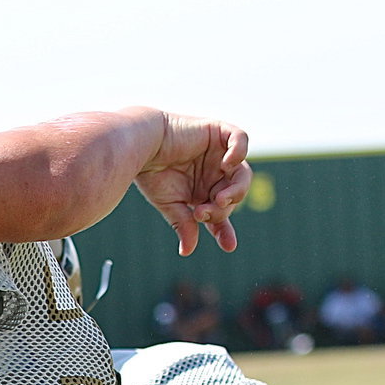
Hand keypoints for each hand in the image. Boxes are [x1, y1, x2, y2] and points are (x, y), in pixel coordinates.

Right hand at [134, 111, 251, 255]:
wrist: (142, 145)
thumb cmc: (152, 174)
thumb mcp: (169, 204)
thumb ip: (184, 224)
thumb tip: (187, 251)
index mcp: (204, 192)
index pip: (220, 214)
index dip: (224, 230)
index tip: (228, 246)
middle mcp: (215, 174)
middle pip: (233, 196)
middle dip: (221, 210)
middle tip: (203, 213)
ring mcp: (219, 154)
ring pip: (242, 173)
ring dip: (235, 190)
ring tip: (219, 198)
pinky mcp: (218, 132)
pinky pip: (240, 140)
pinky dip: (238, 152)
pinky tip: (227, 164)